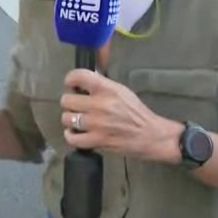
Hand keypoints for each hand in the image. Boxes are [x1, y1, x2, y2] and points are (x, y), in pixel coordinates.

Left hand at [59, 69, 183, 163]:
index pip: (78, 76)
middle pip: (67, 100)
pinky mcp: (96, 141)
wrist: (150, 135)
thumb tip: (83, 84)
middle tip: (76, 106)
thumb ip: (102, 87)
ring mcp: (96, 124)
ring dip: (70, 120)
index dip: (70, 80)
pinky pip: (72, 138)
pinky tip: (76, 133)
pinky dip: (71, 135)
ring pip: (66, 119)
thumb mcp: (122, 91)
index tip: (71, 85)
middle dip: (69, 103)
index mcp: (107, 89)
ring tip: (77, 121)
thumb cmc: (137, 113)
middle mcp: (99, 104)